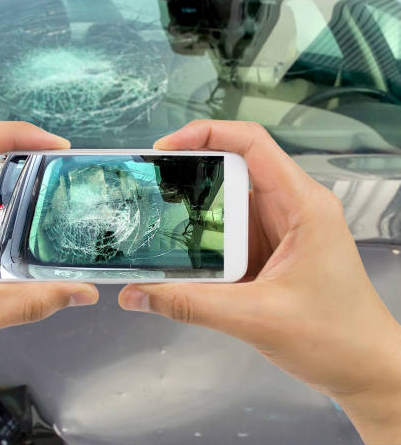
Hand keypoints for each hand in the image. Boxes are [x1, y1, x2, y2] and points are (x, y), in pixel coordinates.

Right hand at [119, 120, 400, 444]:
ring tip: (155, 218)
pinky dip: (204, 237)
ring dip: (194, 210)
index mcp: (302, 205)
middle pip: (234, 169)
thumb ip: (190, 304)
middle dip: (190, 173)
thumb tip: (136, 294)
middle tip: (150, 186)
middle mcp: (292, 207)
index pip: (252, 143)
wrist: (363, 367)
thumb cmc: (334, 337)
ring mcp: (281, 228)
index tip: (164, 148)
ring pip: (229, 202)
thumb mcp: (256, 318)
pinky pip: (231, 230)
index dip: (205, 134)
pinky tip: (180, 250)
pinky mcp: (270, 248)